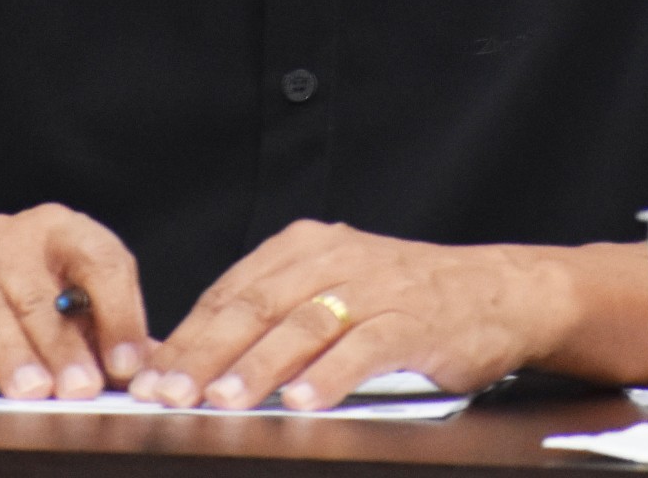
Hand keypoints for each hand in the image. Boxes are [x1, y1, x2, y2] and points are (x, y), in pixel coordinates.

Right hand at [0, 203, 150, 400]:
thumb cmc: (10, 292)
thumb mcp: (60, 296)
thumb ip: (103, 329)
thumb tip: (151, 368)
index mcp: (59, 231)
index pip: (101, 260)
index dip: (119, 313)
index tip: (126, 363)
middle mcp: (10, 237)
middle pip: (42, 293)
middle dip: (63, 346)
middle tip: (79, 388)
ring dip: (13, 354)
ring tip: (31, 391)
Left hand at [130, 220, 562, 411]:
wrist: (497, 291)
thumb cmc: (405, 298)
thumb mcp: (333, 290)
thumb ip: (274, 317)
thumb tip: (197, 362)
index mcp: (305, 246)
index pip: (231, 292)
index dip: (187, 336)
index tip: (149, 376)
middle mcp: (335, 257)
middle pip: (257, 306)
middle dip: (207, 353)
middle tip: (171, 392)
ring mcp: (375, 286)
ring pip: (303, 325)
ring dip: (259, 367)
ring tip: (225, 400)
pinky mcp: (413, 318)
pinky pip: (364, 346)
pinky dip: (330, 375)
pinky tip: (305, 401)